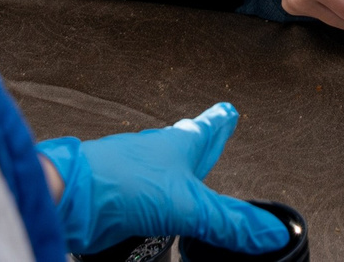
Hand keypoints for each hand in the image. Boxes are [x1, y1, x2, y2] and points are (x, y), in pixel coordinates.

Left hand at [40, 104, 290, 255]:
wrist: (72, 198)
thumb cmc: (123, 182)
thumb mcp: (191, 206)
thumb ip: (231, 224)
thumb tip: (271, 234)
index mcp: (180, 146)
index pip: (209, 129)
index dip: (221, 122)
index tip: (229, 111)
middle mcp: (158, 156)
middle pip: (187, 147)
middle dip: (202, 143)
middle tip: (213, 134)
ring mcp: (138, 178)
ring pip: (165, 173)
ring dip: (178, 174)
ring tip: (188, 177)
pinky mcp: (121, 202)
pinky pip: (148, 202)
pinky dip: (159, 206)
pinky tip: (159, 214)